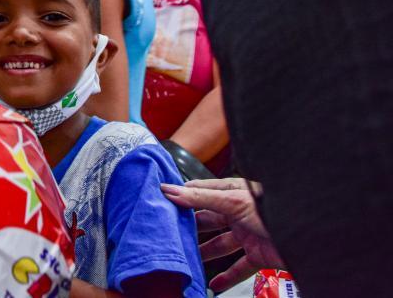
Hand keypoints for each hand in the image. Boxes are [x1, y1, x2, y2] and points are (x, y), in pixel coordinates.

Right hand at [162, 178, 284, 292]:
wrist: (311, 238)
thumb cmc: (276, 211)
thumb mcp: (234, 202)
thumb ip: (201, 198)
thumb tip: (170, 190)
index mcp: (232, 192)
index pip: (199, 192)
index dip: (180, 197)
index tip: (160, 202)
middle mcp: (237, 212)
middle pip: (207, 220)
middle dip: (189, 228)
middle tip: (169, 233)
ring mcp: (248, 233)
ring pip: (220, 244)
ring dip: (204, 253)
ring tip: (187, 259)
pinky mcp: (258, 254)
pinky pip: (238, 266)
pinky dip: (226, 276)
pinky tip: (213, 282)